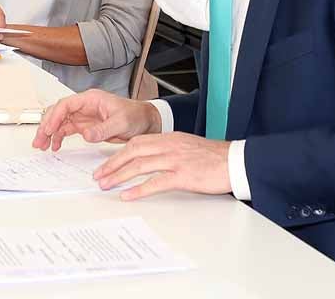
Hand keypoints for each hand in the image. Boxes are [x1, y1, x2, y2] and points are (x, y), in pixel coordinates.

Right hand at [33, 89, 160, 151]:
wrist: (145, 122)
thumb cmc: (136, 116)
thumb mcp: (122, 122)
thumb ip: (104, 129)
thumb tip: (86, 135)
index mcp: (91, 99)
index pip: (66, 104)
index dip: (55, 116)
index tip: (48, 129)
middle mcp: (84, 106)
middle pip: (58, 112)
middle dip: (46, 125)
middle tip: (39, 140)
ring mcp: (84, 116)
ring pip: (59, 122)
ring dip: (49, 133)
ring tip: (41, 146)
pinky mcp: (85, 126)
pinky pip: (66, 130)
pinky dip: (58, 137)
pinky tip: (54, 146)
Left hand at [94, 132, 231, 199]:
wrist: (235, 160)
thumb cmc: (213, 157)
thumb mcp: (187, 146)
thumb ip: (168, 150)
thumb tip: (150, 159)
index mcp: (169, 138)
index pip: (136, 142)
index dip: (118, 153)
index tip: (105, 163)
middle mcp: (169, 146)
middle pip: (132, 151)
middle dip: (112, 163)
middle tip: (99, 175)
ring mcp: (175, 160)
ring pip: (140, 165)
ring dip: (119, 176)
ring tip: (106, 185)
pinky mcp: (183, 175)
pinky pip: (156, 182)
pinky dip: (139, 189)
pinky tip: (128, 195)